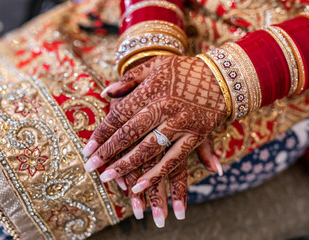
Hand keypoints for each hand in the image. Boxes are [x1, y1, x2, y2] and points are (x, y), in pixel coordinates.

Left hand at [82, 55, 226, 215]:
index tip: (86, 150)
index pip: (120, 115)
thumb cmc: (183, 70)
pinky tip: (140, 186)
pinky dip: (156, 174)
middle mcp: (164, 108)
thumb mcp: (155, 65)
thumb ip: (129, 79)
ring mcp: (181, 123)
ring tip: (107, 178)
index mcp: (152, 90)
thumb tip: (105, 94)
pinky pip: (174, 159)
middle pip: (130, 134)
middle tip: (89, 168)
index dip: (101, 133)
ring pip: (149, 149)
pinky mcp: (196, 136)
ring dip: (127, 166)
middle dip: (108, 152)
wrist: (222, 77)